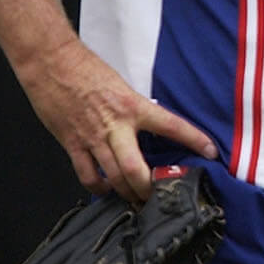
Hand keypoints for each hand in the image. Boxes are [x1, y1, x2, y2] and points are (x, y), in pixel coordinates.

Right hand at [17, 38, 217, 202]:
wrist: (52, 63)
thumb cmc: (87, 70)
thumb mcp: (122, 87)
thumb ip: (134, 109)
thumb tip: (148, 126)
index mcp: (134, 106)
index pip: (172, 125)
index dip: (194, 140)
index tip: (211, 152)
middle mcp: (116, 125)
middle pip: (135, 168)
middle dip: (147, 188)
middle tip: (158, 197)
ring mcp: (92, 138)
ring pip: (113, 177)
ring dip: (126, 193)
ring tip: (136, 200)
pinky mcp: (72, 144)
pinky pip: (87, 175)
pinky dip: (98, 187)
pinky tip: (106, 189)